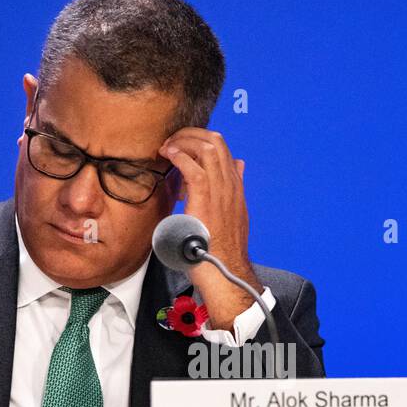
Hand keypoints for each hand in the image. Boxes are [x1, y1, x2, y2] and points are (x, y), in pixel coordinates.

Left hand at [158, 128, 256, 330]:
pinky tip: (169, 157)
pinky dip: (180, 156)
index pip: (223, 149)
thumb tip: (239, 166)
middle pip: (216, 141)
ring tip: (168, 148)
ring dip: (183, 141)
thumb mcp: (233, 215)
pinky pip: (193, 167)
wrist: (224, 271)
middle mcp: (230, 185)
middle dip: (191, 134)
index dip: (201, 140)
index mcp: (235, 188)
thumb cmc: (221, 250)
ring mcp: (220, 191)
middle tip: (172, 142)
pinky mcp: (206, 200)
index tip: (182, 146)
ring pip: (207, 147)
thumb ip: (233, 190)